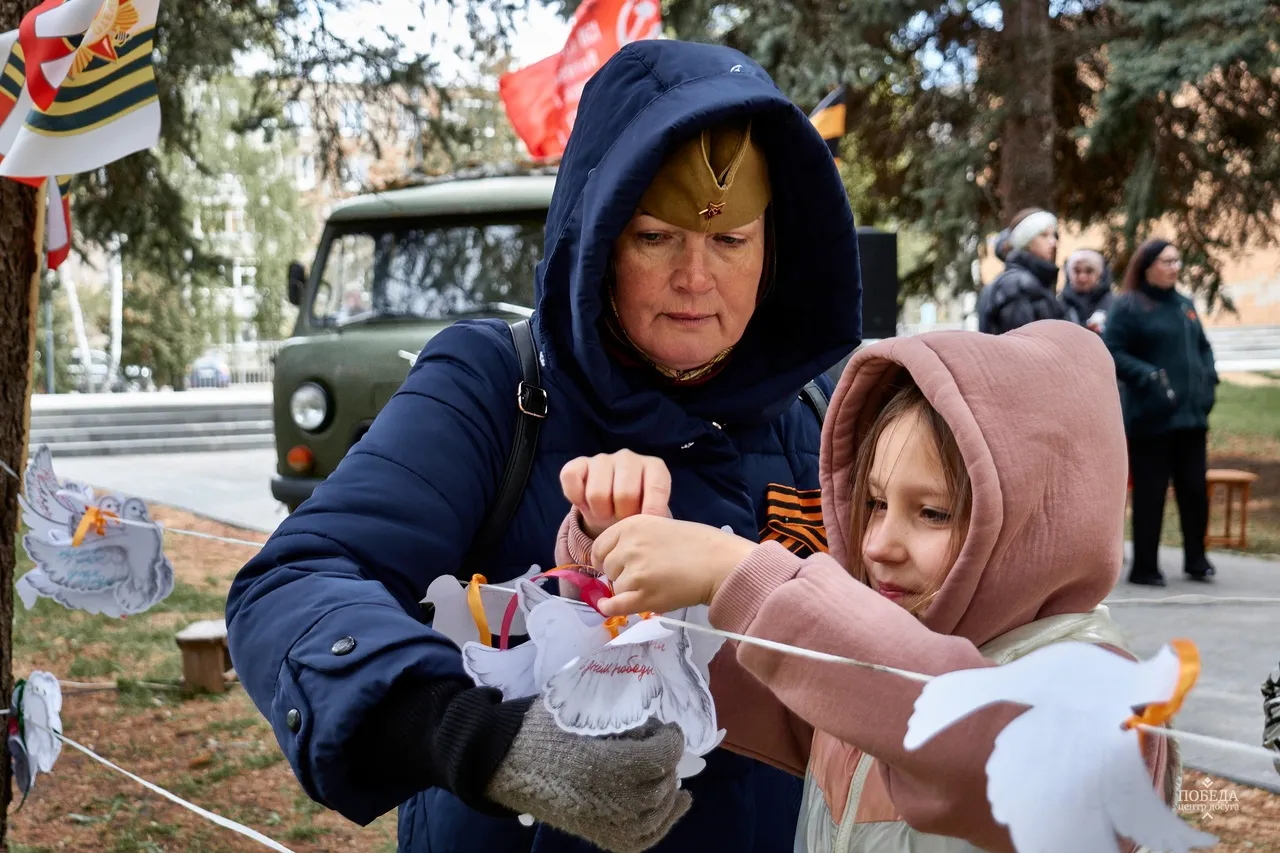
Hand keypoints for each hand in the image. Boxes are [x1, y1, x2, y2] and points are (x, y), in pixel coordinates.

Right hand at [486, 702, 690, 852]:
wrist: (502, 762)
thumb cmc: (538, 729)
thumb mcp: (578, 708)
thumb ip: (617, 716)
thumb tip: (652, 726)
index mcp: (599, 764)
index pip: (657, 758)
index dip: (671, 741)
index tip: (669, 728)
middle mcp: (603, 800)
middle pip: (657, 787)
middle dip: (667, 763)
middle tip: (661, 744)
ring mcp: (598, 822)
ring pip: (653, 815)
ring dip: (669, 792)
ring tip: (672, 773)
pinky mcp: (593, 833)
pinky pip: (638, 840)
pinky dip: (662, 824)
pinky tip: (677, 804)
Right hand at [560, 451, 671, 537]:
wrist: (612, 509)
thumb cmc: (636, 512)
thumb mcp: (651, 516)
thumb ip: (654, 519)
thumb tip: (651, 529)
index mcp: (654, 467)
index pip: (656, 488)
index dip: (651, 511)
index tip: (645, 530)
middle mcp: (629, 458)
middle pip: (625, 494)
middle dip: (622, 517)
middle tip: (622, 522)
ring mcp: (603, 459)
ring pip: (596, 493)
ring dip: (599, 512)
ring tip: (606, 514)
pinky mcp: (578, 463)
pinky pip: (571, 480)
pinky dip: (577, 499)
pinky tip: (586, 504)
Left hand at [591, 515, 756, 616]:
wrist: (719, 563)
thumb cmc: (698, 542)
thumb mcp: (660, 525)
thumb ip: (636, 538)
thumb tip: (614, 559)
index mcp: (632, 525)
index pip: (600, 545)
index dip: (606, 557)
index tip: (615, 564)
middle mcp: (629, 547)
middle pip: (607, 567)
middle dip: (619, 572)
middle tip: (644, 574)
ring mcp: (635, 573)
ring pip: (616, 587)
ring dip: (628, 589)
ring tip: (653, 584)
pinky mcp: (643, 596)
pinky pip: (615, 606)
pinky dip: (609, 608)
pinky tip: (607, 608)